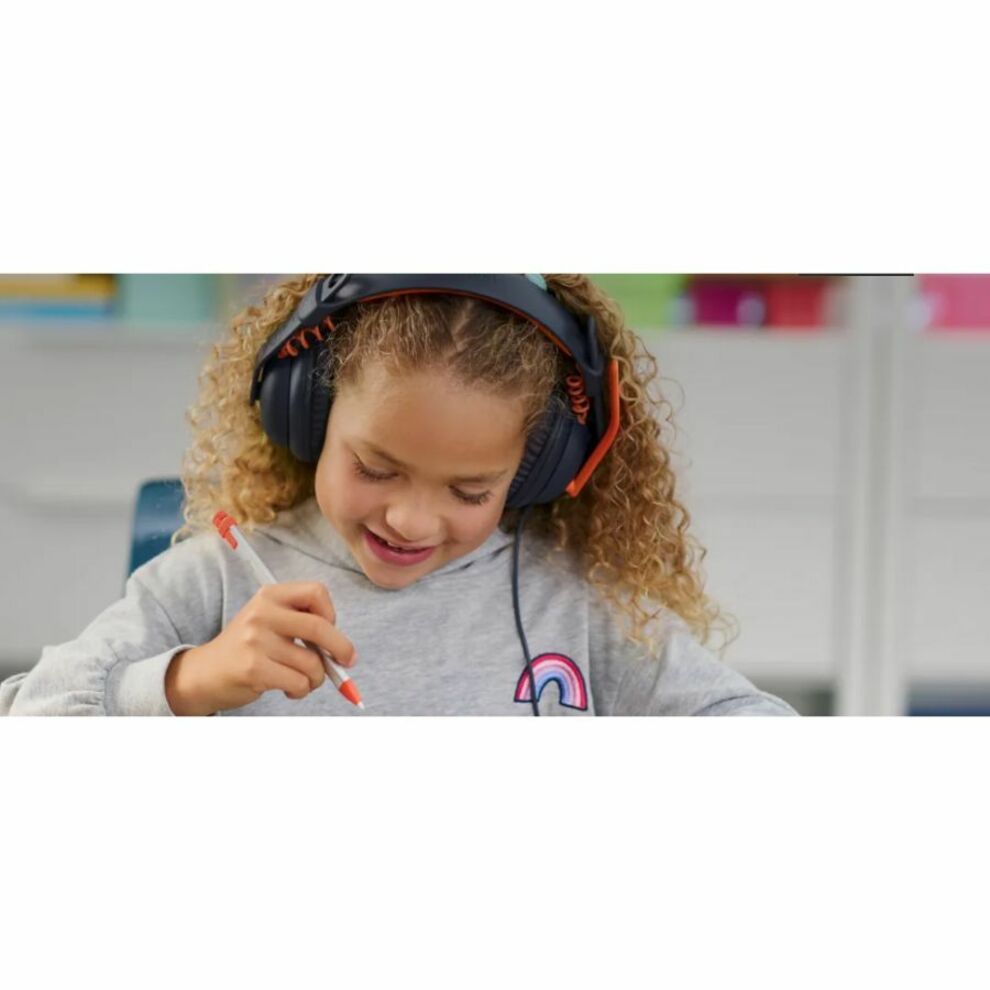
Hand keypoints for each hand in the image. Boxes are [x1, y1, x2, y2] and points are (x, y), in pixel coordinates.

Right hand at [164, 582, 356, 715]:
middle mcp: (262, 613)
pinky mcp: (254, 668)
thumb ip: (301, 623)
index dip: (331, 612)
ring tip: (303, 680)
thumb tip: (343, 649)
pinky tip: (289, 688)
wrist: (203, 674)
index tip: (331, 629)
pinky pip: (298, 682)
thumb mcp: (268, 621)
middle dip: (341, 647)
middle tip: (347, 660)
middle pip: (319, 627)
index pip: (316, 592)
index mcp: (269, 596)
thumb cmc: (247, 649)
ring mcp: (256, 640)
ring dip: (316, 678)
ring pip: (312, 663)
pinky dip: (301, 690)